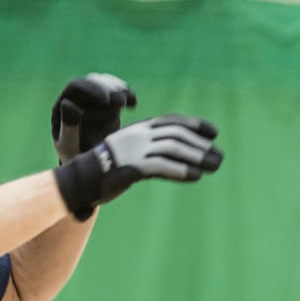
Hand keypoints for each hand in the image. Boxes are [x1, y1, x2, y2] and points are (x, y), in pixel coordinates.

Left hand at [51, 72, 136, 163]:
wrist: (92, 168)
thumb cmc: (77, 159)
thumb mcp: (70, 147)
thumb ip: (68, 128)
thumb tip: (68, 103)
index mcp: (63, 106)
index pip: (76, 87)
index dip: (92, 89)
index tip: (106, 100)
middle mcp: (77, 99)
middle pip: (93, 82)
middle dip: (108, 88)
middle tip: (121, 102)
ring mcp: (93, 100)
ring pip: (106, 84)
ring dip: (119, 90)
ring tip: (127, 104)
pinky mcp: (108, 105)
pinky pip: (118, 92)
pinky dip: (127, 94)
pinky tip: (133, 104)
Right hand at [53, 114, 222, 219]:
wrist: (81, 179)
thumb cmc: (108, 169)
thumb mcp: (132, 153)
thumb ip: (152, 150)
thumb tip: (178, 156)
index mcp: (138, 128)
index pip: (171, 121)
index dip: (194, 124)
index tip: (213, 132)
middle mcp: (138, 135)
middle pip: (176, 134)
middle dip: (200, 145)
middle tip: (219, 157)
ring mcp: (134, 150)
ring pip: (172, 149)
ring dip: (196, 157)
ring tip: (214, 167)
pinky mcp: (131, 167)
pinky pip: (160, 167)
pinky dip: (180, 170)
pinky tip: (196, 176)